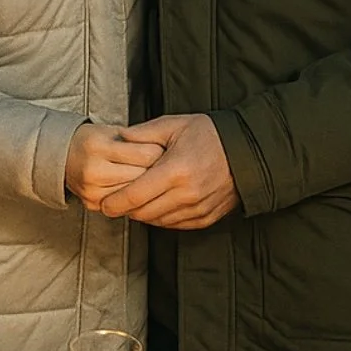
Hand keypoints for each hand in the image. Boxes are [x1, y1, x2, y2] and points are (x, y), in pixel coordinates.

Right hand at [65, 122, 164, 211]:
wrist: (62, 155)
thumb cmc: (90, 141)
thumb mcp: (112, 131)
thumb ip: (136, 140)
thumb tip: (165, 151)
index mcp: (98, 146)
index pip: (144, 155)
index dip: (159, 152)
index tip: (164, 150)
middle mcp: (93, 170)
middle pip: (141, 176)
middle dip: (156, 171)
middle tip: (165, 166)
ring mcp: (92, 190)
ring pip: (134, 195)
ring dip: (147, 188)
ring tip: (152, 178)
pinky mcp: (92, 205)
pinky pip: (123, 206)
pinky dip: (134, 199)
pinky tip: (138, 191)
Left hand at [98, 114, 238, 228]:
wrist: (247, 152)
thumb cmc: (209, 134)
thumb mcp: (174, 125)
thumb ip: (144, 133)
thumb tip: (120, 137)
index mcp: (176, 170)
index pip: (137, 195)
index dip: (116, 203)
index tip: (103, 205)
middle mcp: (187, 194)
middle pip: (145, 212)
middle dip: (126, 209)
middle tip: (113, 202)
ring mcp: (198, 209)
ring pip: (158, 221)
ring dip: (143, 214)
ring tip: (133, 203)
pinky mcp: (206, 218)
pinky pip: (175, 225)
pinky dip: (161, 218)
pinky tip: (154, 207)